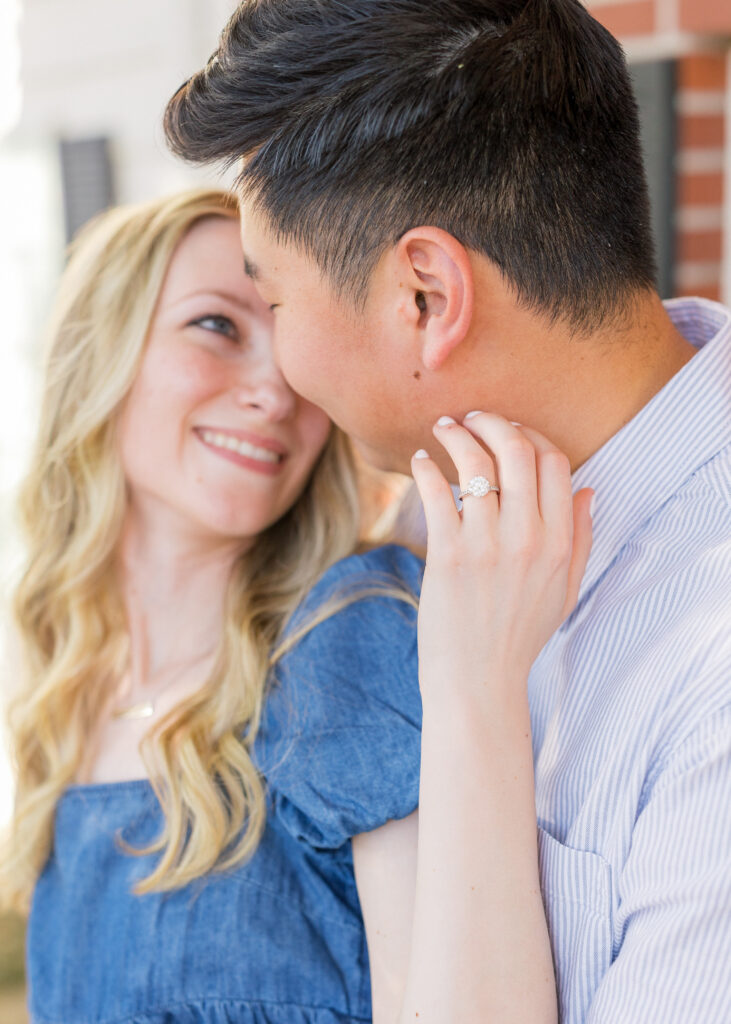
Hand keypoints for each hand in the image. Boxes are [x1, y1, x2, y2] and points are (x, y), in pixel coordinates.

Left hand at [411, 412, 593, 704]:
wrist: (478, 683)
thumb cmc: (518, 637)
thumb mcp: (565, 591)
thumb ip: (580, 539)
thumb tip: (588, 489)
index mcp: (560, 543)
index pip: (555, 464)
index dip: (531, 436)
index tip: (508, 431)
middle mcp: (529, 538)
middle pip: (518, 451)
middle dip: (494, 423)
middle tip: (471, 418)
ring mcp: (488, 546)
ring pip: (476, 464)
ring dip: (456, 435)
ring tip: (442, 429)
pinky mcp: (448, 556)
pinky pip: (436, 493)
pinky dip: (426, 468)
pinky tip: (420, 462)